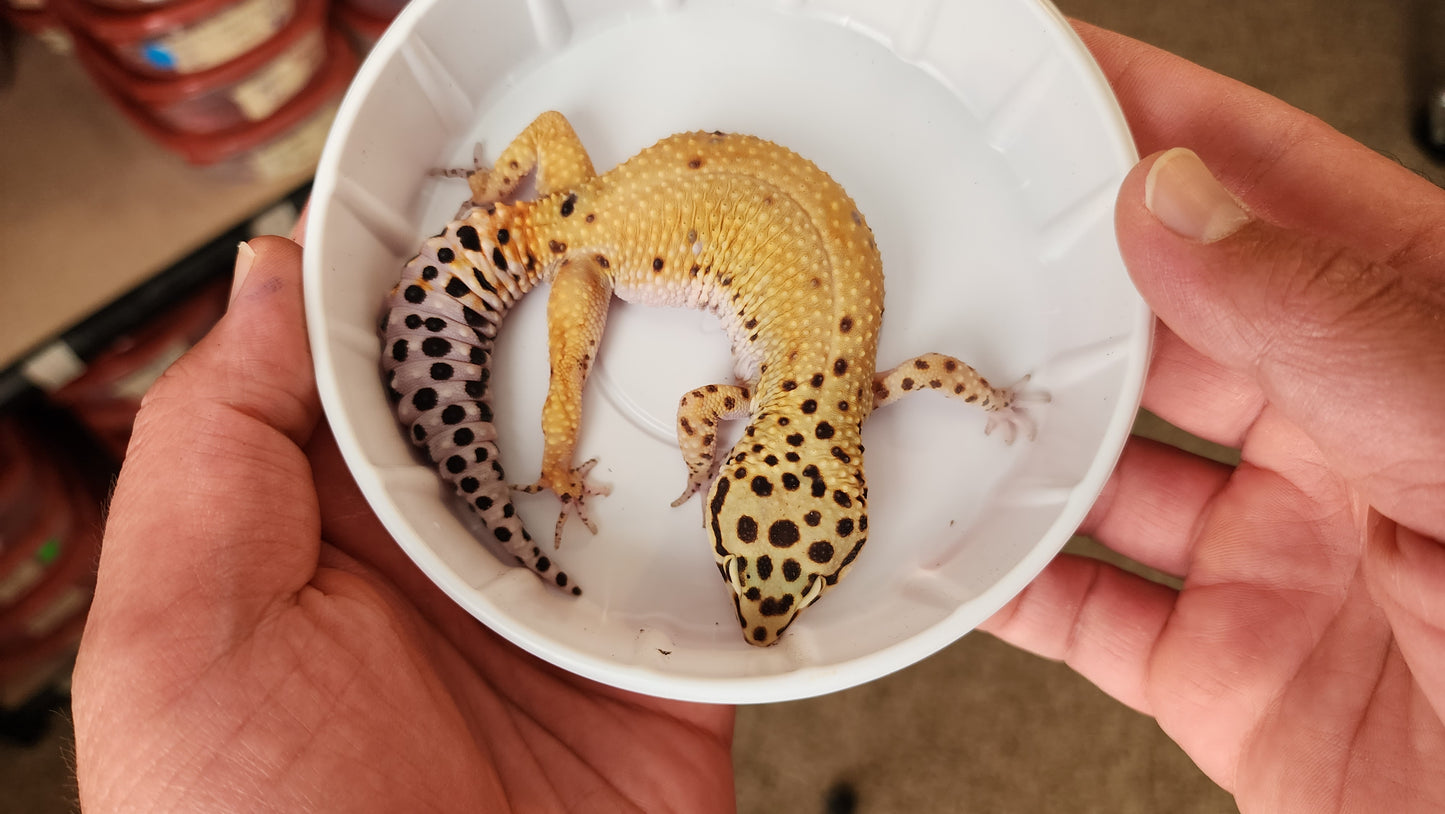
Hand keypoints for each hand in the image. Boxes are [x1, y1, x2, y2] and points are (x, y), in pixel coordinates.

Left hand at [70, 235, 733, 811]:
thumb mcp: (176, 644)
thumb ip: (209, 459)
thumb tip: (265, 285)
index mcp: (331, 532)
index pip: (380, 365)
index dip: (425, 270)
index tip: (489, 188)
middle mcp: (453, 557)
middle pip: (524, 398)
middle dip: (574, 307)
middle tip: (633, 217)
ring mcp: (568, 609)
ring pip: (631, 462)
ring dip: (675, 389)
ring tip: (727, 292)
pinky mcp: (668, 669)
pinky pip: (724, 567)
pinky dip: (756, 504)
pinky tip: (783, 432)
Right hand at [984, 23, 1444, 812]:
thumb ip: (1326, 322)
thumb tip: (1182, 210)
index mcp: (1420, 347)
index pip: (1272, 196)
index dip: (1160, 124)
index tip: (1057, 82)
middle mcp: (1341, 443)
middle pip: (1160, 330)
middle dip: (1057, 284)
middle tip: (962, 238)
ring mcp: (1275, 556)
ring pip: (1103, 470)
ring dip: (1017, 439)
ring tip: (937, 390)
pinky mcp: (1223, 668)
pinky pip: (1084, 612)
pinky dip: (1008, 586)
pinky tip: (958, 546)